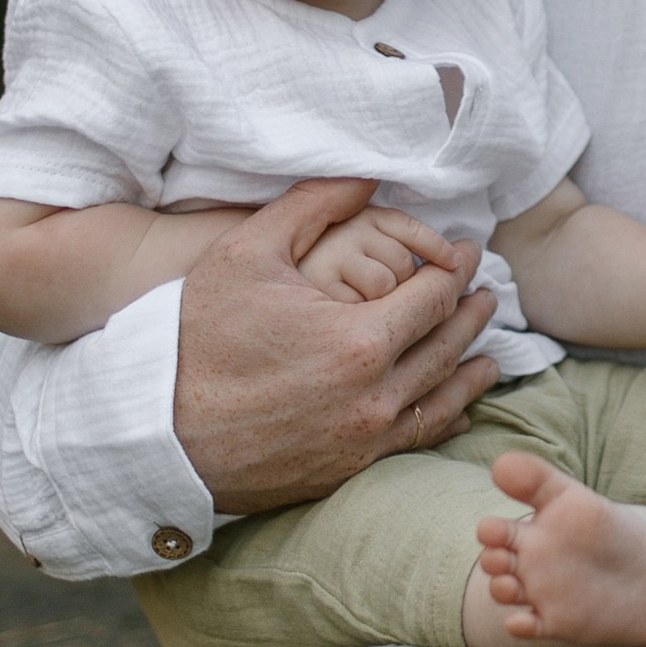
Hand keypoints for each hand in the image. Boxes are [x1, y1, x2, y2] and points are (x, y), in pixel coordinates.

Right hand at [171, 179, 503, 513]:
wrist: (156, 435)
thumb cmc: (196, 340)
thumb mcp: (246, 253)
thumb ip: (312, 206)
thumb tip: (365, 175)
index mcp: (360, 340)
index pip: (435, 295)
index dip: (456, 269)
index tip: (465, 252)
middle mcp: (374, 396)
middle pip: (448, 347)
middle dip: (472, 314)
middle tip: (486, 293)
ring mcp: (363, 440)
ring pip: (441, 399)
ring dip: (470, 371)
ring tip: (489, 354)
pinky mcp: (347, 471)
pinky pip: (415, 442)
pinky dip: (444, 420)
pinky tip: (456, 411)